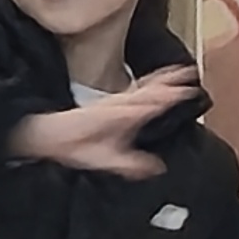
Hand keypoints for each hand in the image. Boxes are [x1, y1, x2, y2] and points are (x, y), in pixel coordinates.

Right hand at [9, 64, 204, 179]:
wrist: (49, 140)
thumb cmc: (75, 145)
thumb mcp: (111, 159)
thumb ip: (133, 162)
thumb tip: (157, 168)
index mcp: (122, 114)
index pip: (149, 98)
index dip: (168, 88)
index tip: (187, 80)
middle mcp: (119, 107)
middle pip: (149, 91)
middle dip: (169, 81)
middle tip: (189, 71)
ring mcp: (110, 109)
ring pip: (140, 97)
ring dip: (158, 88)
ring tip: (176, 79)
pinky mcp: (98, 115)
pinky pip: (122, 111)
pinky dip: (136, 106)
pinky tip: (150, 104)